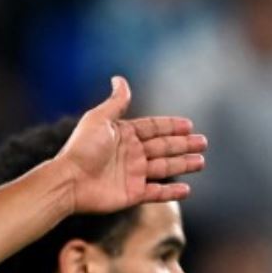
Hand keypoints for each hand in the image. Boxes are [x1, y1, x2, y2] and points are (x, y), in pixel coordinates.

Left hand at [55, 76, 207, 212]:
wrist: (68, 181)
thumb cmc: (81, 149)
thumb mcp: (99, 119)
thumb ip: (116, 101)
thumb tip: (119, 78)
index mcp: (124, 135)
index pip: (153, 128)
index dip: (171, 126)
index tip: (188, 125)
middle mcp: (130, 154)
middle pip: (163, 147)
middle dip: (183, 145)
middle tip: (203, 143)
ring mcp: (132, 174)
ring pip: (164, 168)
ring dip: (183, 164)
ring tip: (200, 162)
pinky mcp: (132, 194)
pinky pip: (156, 193)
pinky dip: (171, 192)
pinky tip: (187, 189)